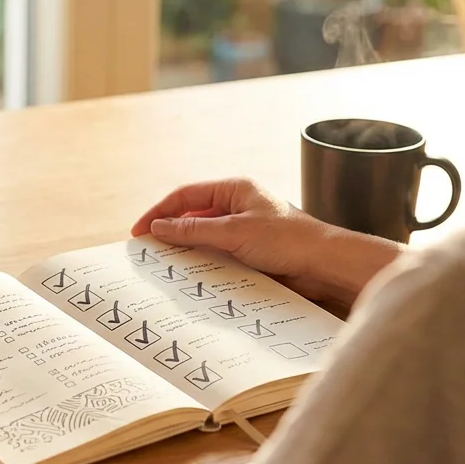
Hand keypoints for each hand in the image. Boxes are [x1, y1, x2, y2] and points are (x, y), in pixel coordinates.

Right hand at [131, 178, 402, 305]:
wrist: (324, 265)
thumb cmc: (288, 240)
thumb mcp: (235, 232)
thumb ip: (195, 229)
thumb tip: (159, 226)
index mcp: (235, 189)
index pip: (186, 195)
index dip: (159, 211)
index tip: (140, 231)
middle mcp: (238, 205)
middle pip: (193, 214)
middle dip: (170, 230)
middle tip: (147, 250)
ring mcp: (244, 228)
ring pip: (204, 236)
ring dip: (186, 248)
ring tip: (164, 265)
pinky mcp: (250, 250)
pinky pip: (218, 252)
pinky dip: (203, 261)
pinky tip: (191, 274)